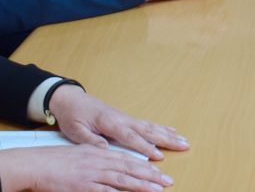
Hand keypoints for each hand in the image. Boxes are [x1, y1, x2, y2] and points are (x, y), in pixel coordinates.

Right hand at [0, 143, 172, 191]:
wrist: (34, 164)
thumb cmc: (55, 161)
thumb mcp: (80, 155)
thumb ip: (97, 159)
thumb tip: (112, 166)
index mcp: (98, 152)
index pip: (127, 158)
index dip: (145, 165)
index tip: (159, 170)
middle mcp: (98, 160)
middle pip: (130, 168)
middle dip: (151, 175)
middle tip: (168, 181)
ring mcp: (91, 174)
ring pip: (122, 179)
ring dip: (142, 185)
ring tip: (158, 189)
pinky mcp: (83, 186)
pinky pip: (105, 191)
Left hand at [50, 86, 189, 160]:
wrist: (70, 99)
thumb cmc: (72, 115)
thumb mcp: (74, 130)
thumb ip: (90, 140)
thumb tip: (106, 149)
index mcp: (109, 122)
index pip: (130, 137)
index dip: (145, 147)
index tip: (158, 156)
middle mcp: (122, 119)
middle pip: (148, 130)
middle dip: (167, 139)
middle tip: (184, 145)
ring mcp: (125, 118)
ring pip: (151, 126)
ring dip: (168, 134)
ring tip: (184, 140)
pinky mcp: (126, 118)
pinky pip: (146, 123)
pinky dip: (160, 127)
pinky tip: (170, 131)